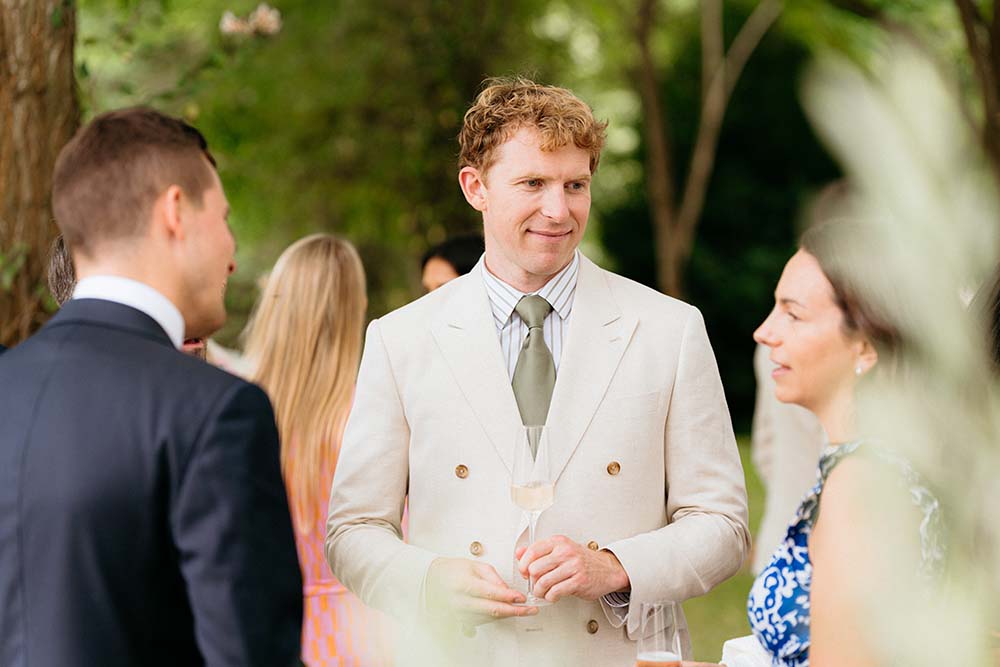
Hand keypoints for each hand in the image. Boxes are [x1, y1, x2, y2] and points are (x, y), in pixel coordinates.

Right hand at [425, 557, 536, 633]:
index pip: (490, 593)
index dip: (508, 596)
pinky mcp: (461, 620)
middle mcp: (461, 601)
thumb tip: (507, 589)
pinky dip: (496, 616)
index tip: (522, 597)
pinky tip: (505, 611)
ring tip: (522, 609)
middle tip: (529, 610)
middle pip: (492, 610)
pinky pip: (483, 621)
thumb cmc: (454, 570)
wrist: (434, 579)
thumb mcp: (475, 566)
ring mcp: (460, 613)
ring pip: (489, 618)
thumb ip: (493, 577)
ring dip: (507, 614)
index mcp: (464, 585)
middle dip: (514, 611)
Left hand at [515, 535, 629, 601]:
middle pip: (535, 568)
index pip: (532, 551)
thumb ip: (539, 551)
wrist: (606, 570)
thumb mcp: (560, 550)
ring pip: (543, 582)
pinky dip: (550, 597)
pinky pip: (555, 592)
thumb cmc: (581, 561)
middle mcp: (566, 552)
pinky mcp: (578, 581)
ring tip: (542, 592)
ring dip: (539, 591)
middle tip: (535, 584)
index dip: (523, 564)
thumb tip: (519, 553)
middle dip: (532, 580)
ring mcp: (573, 566)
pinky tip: (553, 595)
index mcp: (559, 542)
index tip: (524, 572)